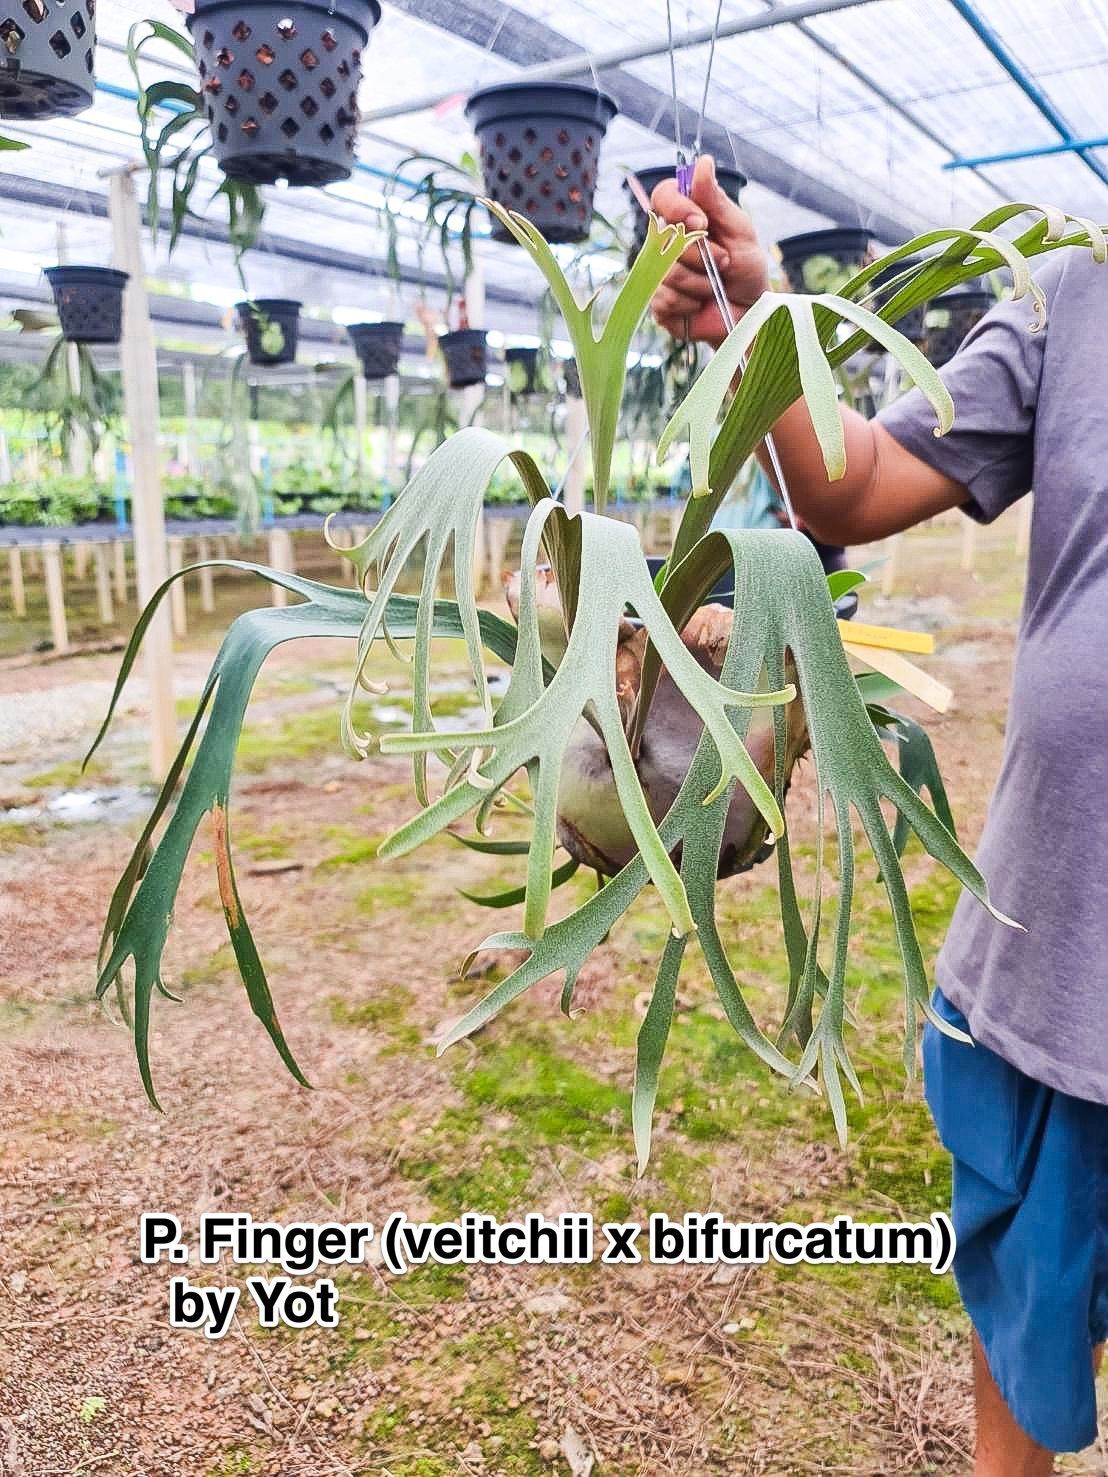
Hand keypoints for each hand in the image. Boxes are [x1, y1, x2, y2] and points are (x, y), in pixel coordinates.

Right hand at [649, 155, 768, 347]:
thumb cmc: (746, 270)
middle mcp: (666, 244)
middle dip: (702, 253)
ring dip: (701, 282)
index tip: (702, 223)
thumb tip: (702, 162)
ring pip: (668, 272)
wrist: (750, 313)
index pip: (662, 197)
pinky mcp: (658, 304)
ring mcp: (658, 274)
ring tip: (715, 286)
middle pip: (666, 238)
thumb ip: (716, 200)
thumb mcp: (739, 230)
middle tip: (724, 262)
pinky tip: (701, 304)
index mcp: (684, 219)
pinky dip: (691, 303)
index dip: (678, 207)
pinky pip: (666, 299)